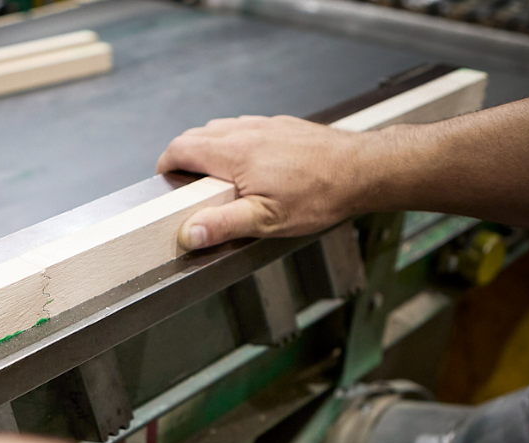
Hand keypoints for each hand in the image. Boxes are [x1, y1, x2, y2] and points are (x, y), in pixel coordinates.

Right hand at [157, 115, 383, 248]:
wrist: (362, 169)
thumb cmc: (319, 194)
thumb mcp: (267, 221)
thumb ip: (223, 224)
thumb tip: (188, 232)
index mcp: (234, 153)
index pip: (180, 148)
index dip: (166, 165)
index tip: (167, 183)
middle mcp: (245, 131)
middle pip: (196, 135)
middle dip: (184, 158)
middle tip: (188, 186)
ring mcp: (264, 125)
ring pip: (219, 129)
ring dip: (208, 149)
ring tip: (216, 179)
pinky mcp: (280, 125)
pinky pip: (244, 128)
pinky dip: (233, 143)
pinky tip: (249, 167)